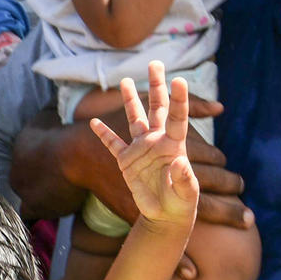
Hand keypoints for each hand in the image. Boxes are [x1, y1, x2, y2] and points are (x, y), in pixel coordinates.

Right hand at [89, 61, 198, 235]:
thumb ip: (184, 179)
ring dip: (130, 100)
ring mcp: (140, 150)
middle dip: (156, 85)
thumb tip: (180, 163)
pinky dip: (103, 134)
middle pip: (157, 108)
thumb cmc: (180, 204)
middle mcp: (156, 141)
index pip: (178, 118)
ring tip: (125, 81)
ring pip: (134, 119)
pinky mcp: (126, 162)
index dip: (180, 99)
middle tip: (156, 63)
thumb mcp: (185, 194)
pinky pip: (113, 144)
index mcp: (173, 145)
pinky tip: (94, 123)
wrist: (166, 216)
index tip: (180, 80)